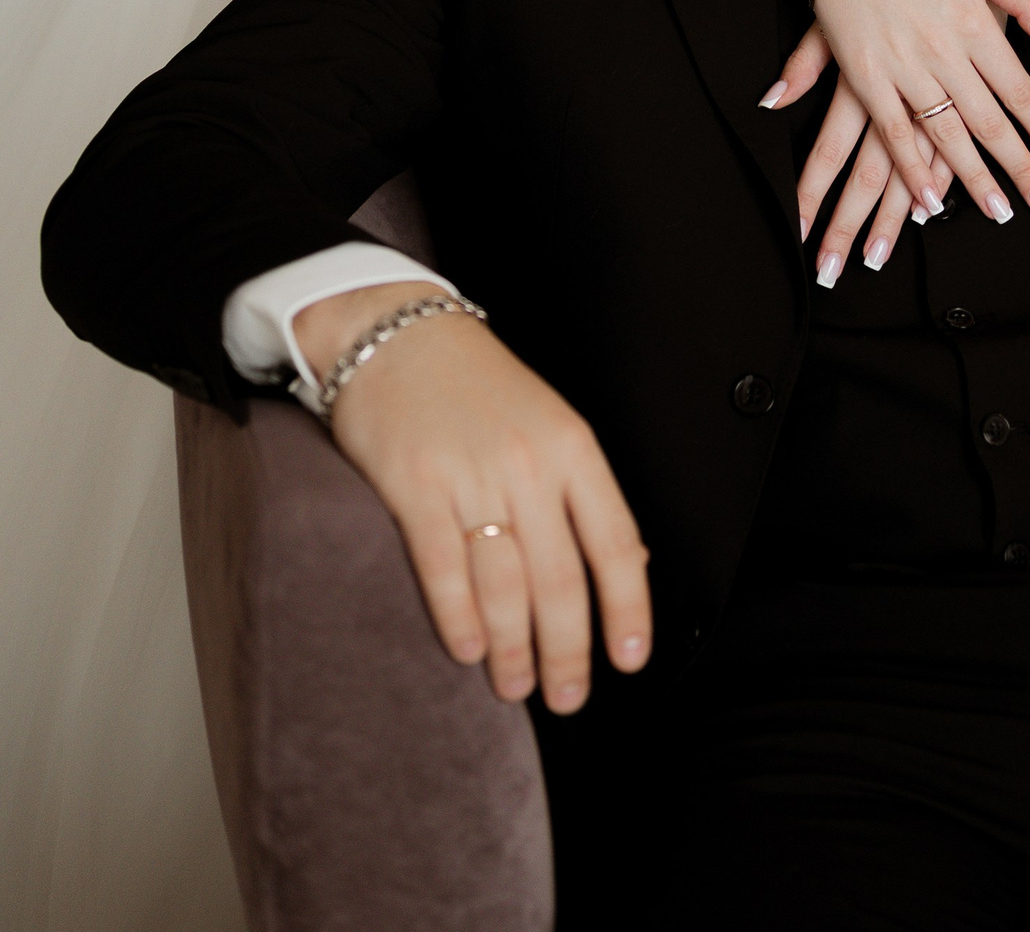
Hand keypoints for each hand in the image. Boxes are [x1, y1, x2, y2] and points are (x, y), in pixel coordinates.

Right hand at [292, 283, 650, 711]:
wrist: (397, 332)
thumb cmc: (477, 386)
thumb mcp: (549, 422)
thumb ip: (580, 491)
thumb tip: (629, 564)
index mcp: (572, 447)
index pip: (616, 542)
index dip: (629, 608)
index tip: (632, 658)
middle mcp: (529, 463)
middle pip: (561, 579)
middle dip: (568, 651)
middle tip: (567, 698)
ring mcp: (470, 474)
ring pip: (505, 584)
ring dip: (513, 648)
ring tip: (515, 685)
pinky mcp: (413, 485)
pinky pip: (443, 567)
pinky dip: (458, 618)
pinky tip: (467, 650)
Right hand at [764, 0, 1029, 256]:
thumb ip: (1026, 4)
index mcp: (976, 24)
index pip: (1020, 92)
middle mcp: (944, 51)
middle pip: (990, 123)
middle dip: (1020, 168)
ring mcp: (902, 67)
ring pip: (946, 136)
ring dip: (974, 179)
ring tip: (999, 211)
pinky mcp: (864, 76)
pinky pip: (892, 132)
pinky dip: (912, 169)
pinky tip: (929, 200)